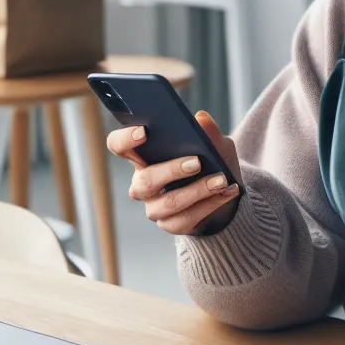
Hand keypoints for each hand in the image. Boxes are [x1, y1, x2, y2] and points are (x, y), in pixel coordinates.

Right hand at [105, 111, 242, 235]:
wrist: (223, 194)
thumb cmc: (212, 163)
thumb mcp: (216, 144)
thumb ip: (209, 132)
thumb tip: (201, 119)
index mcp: (144, 157)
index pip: (118, 146)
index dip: (124, 139)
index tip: (143, 131)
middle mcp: (143, 183)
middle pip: (145, 180)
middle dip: (171, 170)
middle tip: (197, 162)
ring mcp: (155, 207)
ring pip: (168, 203)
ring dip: (197, 191)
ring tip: (220, 180)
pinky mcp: (171, 225)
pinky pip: (186, 219)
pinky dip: (210, 204)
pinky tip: (226, 192)